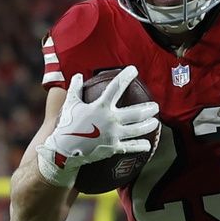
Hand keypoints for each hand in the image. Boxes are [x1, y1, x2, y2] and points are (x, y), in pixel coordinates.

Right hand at [35, 67, 159, 186]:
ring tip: (155, 122)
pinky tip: (147, 145)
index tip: (134, 69)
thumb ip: (75, 88)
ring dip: (149, 125)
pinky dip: (140, 146)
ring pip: (138, 130)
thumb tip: (78, 75)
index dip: (126, 76)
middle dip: (149, 109)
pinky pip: (130, 147)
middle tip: (155, 106)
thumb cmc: (66, 125)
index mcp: (101, 107)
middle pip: (136, 113)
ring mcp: (114, 135)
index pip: (116, 87)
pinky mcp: (113, 148)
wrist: (64, 150)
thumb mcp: (70, 104)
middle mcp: (111, 120)